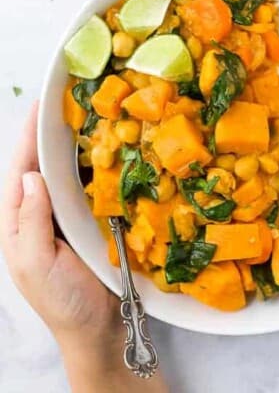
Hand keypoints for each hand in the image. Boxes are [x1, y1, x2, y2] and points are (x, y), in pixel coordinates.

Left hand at [0, 103, 166, 391]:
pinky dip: (98, 166)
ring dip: (75, 145)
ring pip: (68, 172)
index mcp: (19, 220)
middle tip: (69, 100)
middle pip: (42, 163)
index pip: (20, 169)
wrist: (97, 327)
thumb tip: (31, 175)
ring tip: (89, 116)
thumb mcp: (34, 264)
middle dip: (51, 132)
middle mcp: (41, 211)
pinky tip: (109, 150)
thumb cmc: (61, 300)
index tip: (42, 103)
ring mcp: (68, 215)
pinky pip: (92, 187)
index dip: (29, 136)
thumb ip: (30, 221)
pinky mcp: (92, 220)